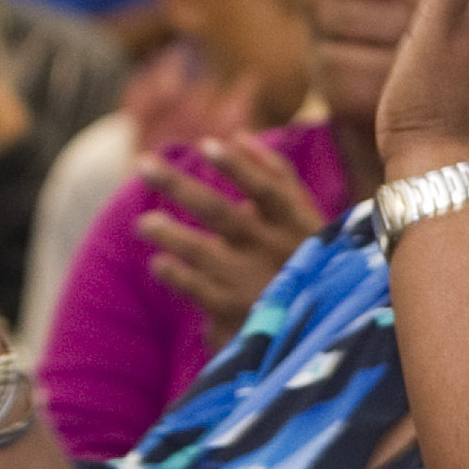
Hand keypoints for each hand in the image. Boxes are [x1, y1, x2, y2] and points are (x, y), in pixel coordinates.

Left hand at [138, 136, 324, 347]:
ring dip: (168, 232)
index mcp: (299, 225)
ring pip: (201, 250)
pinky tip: (159, 263)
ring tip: (144, 223)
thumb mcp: (308, 220)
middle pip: (220, 212)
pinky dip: (175, 275)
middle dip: (177, 185)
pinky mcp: (237, 314)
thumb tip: (239, 135)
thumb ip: (278, 175)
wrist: (325, 333)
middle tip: (143, 165)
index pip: (269, 189)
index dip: (238, 167)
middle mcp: (276, 251)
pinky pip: (196, 289)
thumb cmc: (310, 264)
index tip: (206, 145)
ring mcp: (254, 282)